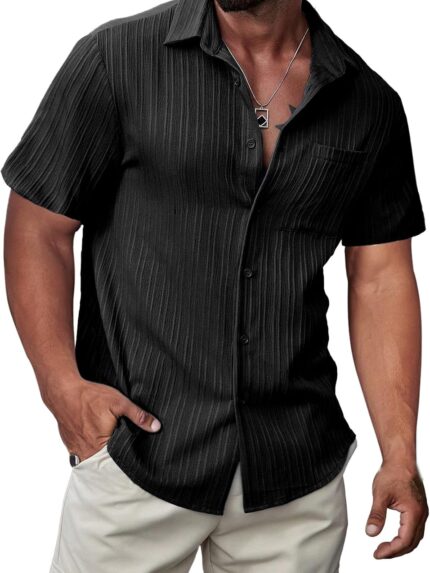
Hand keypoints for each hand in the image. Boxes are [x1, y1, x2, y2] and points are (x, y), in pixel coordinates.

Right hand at [44, 377, 161, 461]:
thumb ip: (138, 415)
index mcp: (100, 446)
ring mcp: (76, 450)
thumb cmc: (91, 397)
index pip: (118, 464)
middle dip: (115, 463)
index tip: (136, 462)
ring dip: (102, 459)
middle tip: (126, 457)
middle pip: (104, 465)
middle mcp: (86, 453)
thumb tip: (156, 427)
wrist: (64, 391)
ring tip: (112, 453)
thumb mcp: (119, 402)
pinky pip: (82, 455)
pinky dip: (91, 453)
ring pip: (93, 462)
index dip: (127, 462)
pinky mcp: (70, 445)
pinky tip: (97, 446)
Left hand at [366, 460, 428, 558]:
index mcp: (414, 513)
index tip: (377, 554)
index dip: (391, 550)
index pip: (404, 541)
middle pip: (412, 543)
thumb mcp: (380, 495)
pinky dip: (405, 537)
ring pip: (415, 537)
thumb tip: (370, 533)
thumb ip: (376, 515)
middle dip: (396, 551)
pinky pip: (415, 529)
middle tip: (379, 553)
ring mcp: (422, 512)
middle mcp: (421, 515)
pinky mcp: (418, 509)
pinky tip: (395, 537)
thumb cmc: (392, 474)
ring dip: (401, 546)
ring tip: (385, 548)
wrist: (400, 460)